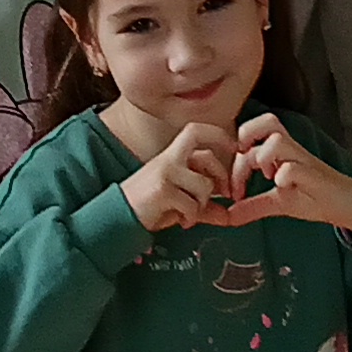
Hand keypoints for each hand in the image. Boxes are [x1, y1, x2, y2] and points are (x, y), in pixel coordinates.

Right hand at [115, 119, 240, 235]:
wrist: (117, 214)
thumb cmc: (148, 205)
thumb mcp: (179, 201)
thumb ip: (204, 206)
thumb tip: (229, 216)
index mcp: (172, 155)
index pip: (197, 131)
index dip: (218, 136)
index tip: (234, 151)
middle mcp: (169, 159)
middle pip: (207, 156)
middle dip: (222, 176)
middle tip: (226, 194)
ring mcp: (165, 173)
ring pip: (204, 185)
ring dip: (202, 204)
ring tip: (190, 213)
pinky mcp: (162, 190)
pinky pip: (192, 204)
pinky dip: (191, 217)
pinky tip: (181, 220)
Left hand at [214, 112, 351, 244]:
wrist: (347, 206)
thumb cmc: (313, 198)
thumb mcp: (278, 203)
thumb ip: (252, 206)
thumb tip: (226, 216)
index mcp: (280, 152)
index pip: (251, 134)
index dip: (234, 157)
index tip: (233, 190)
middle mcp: (291, 150)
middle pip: (266, 122)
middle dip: (246, 141)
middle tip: (243, 169)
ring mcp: (304, 161)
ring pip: (278, 139)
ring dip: (263, 156)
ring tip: (265, 176)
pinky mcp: (316, 177)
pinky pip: (295, 167)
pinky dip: (283, 175)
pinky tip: (280, 187)